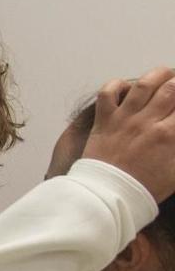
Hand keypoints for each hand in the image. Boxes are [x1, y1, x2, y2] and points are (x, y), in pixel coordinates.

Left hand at [84, 68, 174, 201]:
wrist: (107, 197)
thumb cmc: (145, 188)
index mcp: (171, 135)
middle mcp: (149, 122)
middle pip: (172, 89)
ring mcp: (124, 118)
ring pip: (144, 84)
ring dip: (158, 74)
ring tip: (165, 74)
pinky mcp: (103, 120)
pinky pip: (107, 92)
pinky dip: (117, 85)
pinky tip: (126, 87)